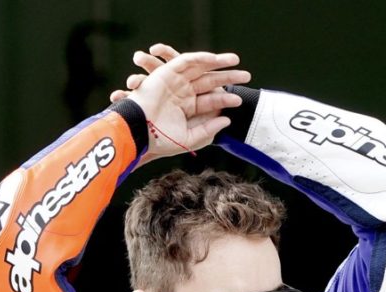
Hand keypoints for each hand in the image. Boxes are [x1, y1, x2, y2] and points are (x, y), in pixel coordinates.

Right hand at [110, 43, 250, 159]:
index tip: (240, 100)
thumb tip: (227, 121)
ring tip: (236, 60)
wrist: (139, 132)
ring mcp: (174, 82)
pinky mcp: (166, 73)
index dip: (225, 99)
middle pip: (209, 82)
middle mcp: (182, 93)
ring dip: (218, 63)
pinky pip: (185, 61)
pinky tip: (214, 58)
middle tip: (247, 76)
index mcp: (186, 109)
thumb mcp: (187, 138)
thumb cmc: (159, 139)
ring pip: (200, 69)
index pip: (210, 101)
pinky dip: (199, 58)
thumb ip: (207, 131)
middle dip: (228, 77)